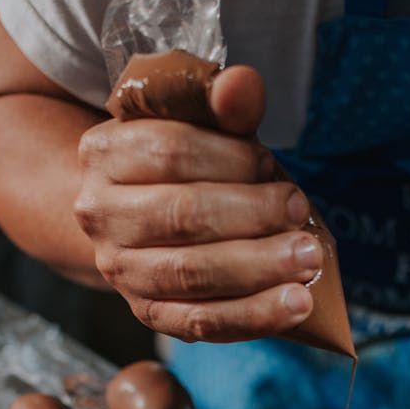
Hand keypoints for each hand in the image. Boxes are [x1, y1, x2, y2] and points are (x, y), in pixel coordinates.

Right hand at [74, 65, 318, 341]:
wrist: (135, 217)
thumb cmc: (182, 163)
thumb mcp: (198, 122)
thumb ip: (222, 103)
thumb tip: (243, 84)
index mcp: (104, 152)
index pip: (171, 152)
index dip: (231, 159)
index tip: (270, 166)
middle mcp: (100, 215)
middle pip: (182, 215)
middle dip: (250, 215)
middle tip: (299, 211)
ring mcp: (120, 271)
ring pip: (190, 274)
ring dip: (257, 270)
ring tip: (308, 263)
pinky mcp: (149, 314)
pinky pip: (201, 323)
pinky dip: (252, 317)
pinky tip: (294, 306)